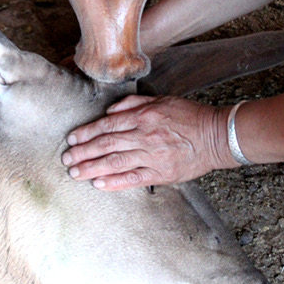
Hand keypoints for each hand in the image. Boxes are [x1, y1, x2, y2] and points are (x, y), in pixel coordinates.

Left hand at [61, 95, 234, 190]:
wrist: (216, 136)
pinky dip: (115, 182)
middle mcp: (145, 136)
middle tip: (66, 159)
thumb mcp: (160, 100)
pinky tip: (99, 184)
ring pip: (116, 162)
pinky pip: (134, 179)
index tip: (72, 139)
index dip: (87, 132)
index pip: (108, 125)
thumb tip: (110, 111)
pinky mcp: (162, 173)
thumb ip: (133, 103)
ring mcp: (153, 156)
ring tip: (75, 173)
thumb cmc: (188, 115)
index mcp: (144, 116)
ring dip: (93, 168)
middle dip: (84, 152)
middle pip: (107, 144)